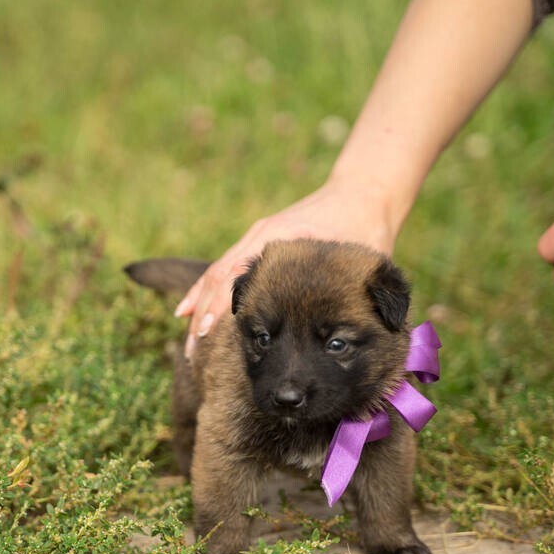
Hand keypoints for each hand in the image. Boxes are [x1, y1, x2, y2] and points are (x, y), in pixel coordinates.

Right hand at [174, 178, 400, 357]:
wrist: (361, 198)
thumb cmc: (364, 230)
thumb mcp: (364, 262)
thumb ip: (357, 291)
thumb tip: (360, 331)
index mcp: (280, 240)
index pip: (237, 275)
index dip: (220, 307)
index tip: (207, 335)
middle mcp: (261, 239)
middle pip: (219, 279)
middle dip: (201, 318)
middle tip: (191, 356)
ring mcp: (257, 242)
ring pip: (217, 277)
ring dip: (199, 311)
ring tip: (190, 347)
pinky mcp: (259, 248)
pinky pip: (226, 274)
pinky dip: (208, 296)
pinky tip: (194, 318)